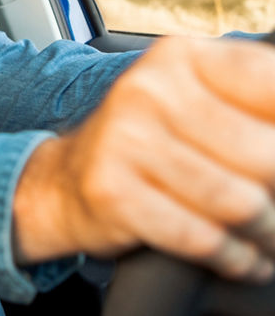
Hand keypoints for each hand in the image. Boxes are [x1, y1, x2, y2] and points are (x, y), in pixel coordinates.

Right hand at [14, 36, 274, 281]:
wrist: (62, 182)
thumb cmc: (146, 144)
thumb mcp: (195, 103)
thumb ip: (254, 107)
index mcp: (180, 57)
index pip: (273, 89)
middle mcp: (149, 90)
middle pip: (266, 157)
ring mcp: (126, 140)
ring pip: (241, 204)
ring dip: (266, 235)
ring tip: (265, 239)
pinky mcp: (114, 192)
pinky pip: (203, 239)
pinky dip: (234, 259)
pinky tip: (239, 258)